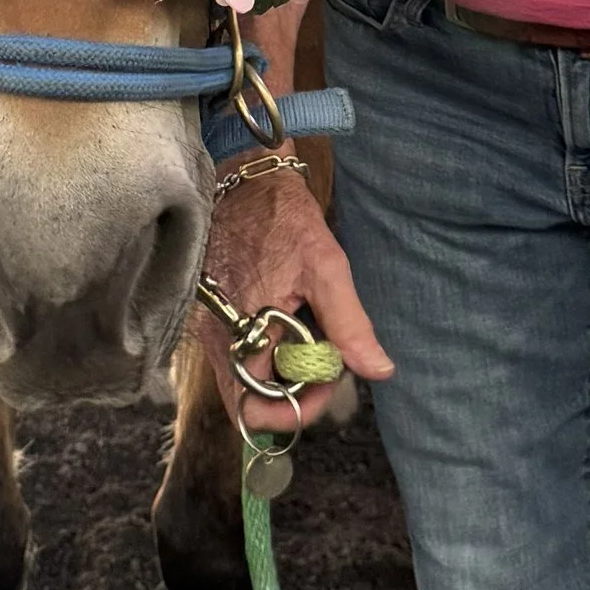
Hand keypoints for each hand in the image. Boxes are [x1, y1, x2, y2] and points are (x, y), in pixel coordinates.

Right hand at [197, 162, 393, 439]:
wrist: (246, 179)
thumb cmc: (286, 220)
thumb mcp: (327, 267)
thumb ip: (349, 324)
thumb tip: (379, 370)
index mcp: (241, 332)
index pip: (255, 408)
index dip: (295, 410)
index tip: (327, 381)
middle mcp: (216, 338)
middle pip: (247, 401)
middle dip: (290, 395)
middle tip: (324, 367)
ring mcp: (210, 326)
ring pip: (242, 379)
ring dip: (280, 375)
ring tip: (311, 343)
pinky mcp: (212, 314)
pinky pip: (237, 355)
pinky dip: (267, 354)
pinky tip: (290, 326)